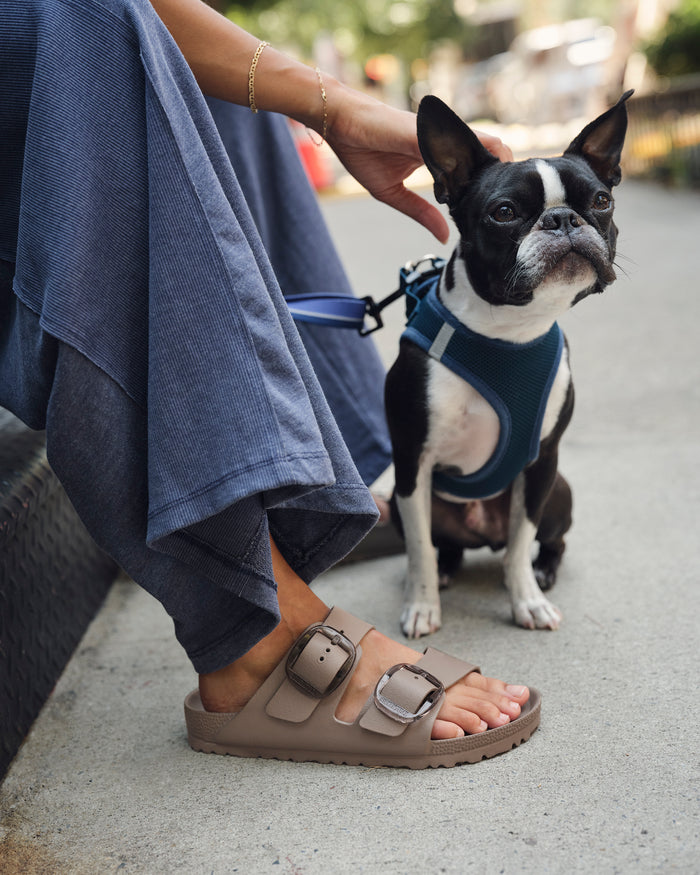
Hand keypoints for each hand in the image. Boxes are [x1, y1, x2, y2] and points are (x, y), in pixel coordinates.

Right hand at [324, 83, 511, 243]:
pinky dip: (478, 158)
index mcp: (438, 156)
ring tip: (515, 191)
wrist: (341, 125)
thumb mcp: (394, 194)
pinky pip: (460, 144)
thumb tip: (444, 236)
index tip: (502, 207)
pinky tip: (494, 175)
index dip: (492, 186)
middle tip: (521, 203)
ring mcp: (439, 136)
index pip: (476, 170)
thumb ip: (421, 212)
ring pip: (486, 148)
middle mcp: (444, 143)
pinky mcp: (427, 133)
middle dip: (509, 179)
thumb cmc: (363, 152)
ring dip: (503, 168)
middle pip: (492, 157)